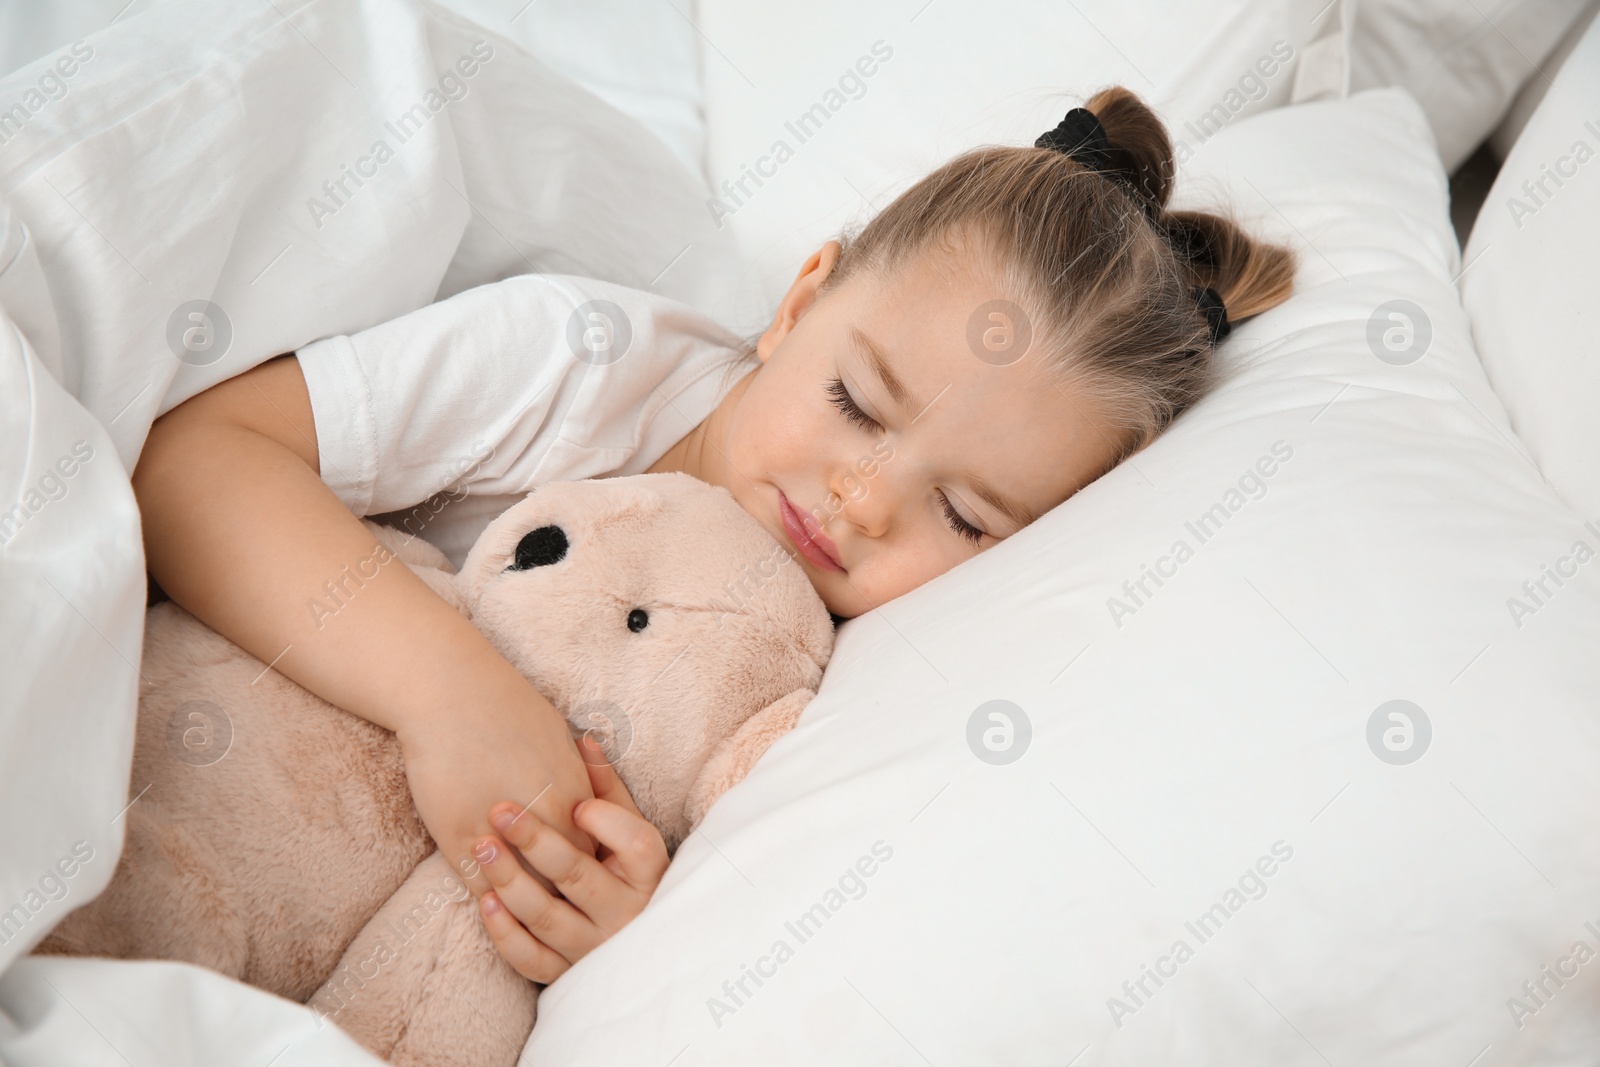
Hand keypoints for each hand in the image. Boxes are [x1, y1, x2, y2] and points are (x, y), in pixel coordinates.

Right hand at [398, 684, 596, 898]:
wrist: (452, 690)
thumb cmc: (506, 705)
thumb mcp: (559, 736)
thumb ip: (577, 774)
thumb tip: (587, 797)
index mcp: (574, 795)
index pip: (591, 855)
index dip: (580, 870)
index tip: (572, 879)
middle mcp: (545, 819)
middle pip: (562, 880)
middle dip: (558, 894)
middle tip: (551, 907)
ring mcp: (502, 833)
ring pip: (521, 891)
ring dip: (520, 900)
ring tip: (517, 906)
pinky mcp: (460, 839)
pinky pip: (480, 887)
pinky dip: (485, 898)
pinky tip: (487, 900)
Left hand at [473, 737, 668, 981]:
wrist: (636, 946)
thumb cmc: (623, 869)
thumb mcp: (625, 828)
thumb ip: (606, 788)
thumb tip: (584, 739)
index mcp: (648, 874)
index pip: (636, 845)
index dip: (605, 821)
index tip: (575, 801)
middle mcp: (625, 914)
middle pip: (579, 876)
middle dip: (537, 842)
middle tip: (501, 810)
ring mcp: (594, 947)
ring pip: (548, 918)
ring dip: (512, 881)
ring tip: (483, 847)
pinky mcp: (566, 973)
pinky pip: (532, 959)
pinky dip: (506, 932)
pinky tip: (485, 899)